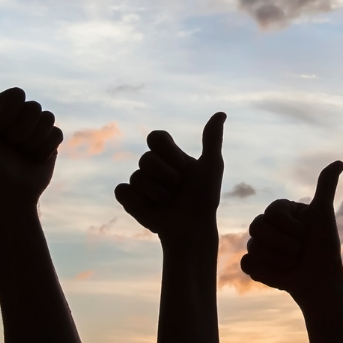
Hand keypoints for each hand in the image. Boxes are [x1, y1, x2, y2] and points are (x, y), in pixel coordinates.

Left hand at [0, 88, 63, 202]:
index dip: (9, 113)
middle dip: (21, 130)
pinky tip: (35, 159)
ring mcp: (35, 130)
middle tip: (9, 147)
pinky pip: (57, 133)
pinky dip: (46, 148)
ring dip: (34, 140)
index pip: (16, 94)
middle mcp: (17, 119)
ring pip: (48, 117)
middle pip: (33, 106)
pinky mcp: (50, 143)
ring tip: (23, 154)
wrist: (8, 196)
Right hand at [114, 113, 225, 242]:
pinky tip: (152, 210)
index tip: (182, 166)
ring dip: (157, 193)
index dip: (167, 151)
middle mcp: (153, 167)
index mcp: (169, 156)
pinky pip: (121, 191)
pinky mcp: (130, 200)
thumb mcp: (211, 167)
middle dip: (166, 176)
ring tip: (169, 203)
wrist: (193, 229)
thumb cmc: (205, 199)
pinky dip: (136, 200)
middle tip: (178, 189)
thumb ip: (212, 140)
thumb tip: (221, 113)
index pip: (156, 137)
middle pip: (146, 159)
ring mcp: (140, 183)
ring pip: (136, 177)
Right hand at [240, 161, 342, 296]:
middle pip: (256, 227)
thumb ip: (326, 187)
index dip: (290, 227)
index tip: (305, 233)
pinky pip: (247, 264)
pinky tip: (280, 273)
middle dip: (283, 243)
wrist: (320, 280)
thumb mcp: (323, 216)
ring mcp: (257, 245)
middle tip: (299, 251)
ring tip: (293, 263)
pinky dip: (265, 271)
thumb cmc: (324, 248)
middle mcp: (267, 226)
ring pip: (253, 247)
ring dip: (279, 260)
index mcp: (280, 211)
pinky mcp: (253, 265)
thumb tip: (339, 162)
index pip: (272, 212)